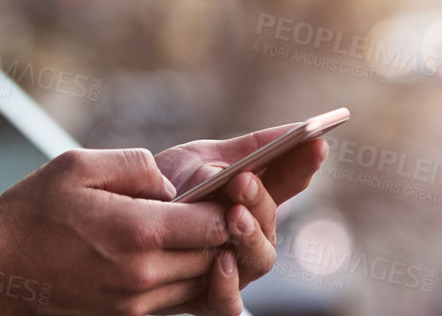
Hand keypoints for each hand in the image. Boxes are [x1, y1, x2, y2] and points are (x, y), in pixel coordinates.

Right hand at [0, 147, 247, 315]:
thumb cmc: (31, 214)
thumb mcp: (77, 165)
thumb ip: (135, 165)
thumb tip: (173, 183)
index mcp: (136, 233)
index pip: (214, 223)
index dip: (227, 203)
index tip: (227, 185)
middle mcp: (143, 276)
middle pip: (215, 255)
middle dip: (223, 229)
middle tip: (225, 202)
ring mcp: (135, 304)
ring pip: (200, 282)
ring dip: (206, 255)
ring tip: (196, 224)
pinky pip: (176, 299)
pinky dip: (183, 274)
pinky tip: (169, 249)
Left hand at [152, 128, 328, 298]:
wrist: (124, 229)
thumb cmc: (168, 188)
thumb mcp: (194, 162)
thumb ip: (227, 158)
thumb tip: (267, 144)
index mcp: (254, 196)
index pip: (287, 179)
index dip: (303, 161)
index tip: (316, 140)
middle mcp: (253, 233)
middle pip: (271, 218)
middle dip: (260, 198)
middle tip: (243, 181)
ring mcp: (238, 267)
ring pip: (259, 258)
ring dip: (249, 236)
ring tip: (234, 217)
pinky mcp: (212, 298)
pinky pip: (228, 301)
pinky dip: (226, 283)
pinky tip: (219, 261)